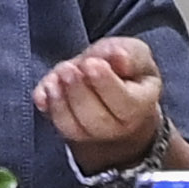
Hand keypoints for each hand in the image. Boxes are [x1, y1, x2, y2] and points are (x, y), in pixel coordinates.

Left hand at [33, 36, 167, 170]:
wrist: (110, 87)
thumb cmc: (126, 69)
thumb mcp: (135, 54)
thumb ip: (130, 54)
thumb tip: (119, 57)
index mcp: (141, 106)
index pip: (126, 103)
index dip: (106, 84)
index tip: (92, 63)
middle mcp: (117, 127)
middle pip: (96, 119)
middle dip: (79, 92)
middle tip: (69, 69)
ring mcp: (91, 133)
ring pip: (74, 126)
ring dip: (60, 100)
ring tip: (57, 75)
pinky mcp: (69, 130)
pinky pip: (57, 124)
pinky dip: (48, 105)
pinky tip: (47, 86)